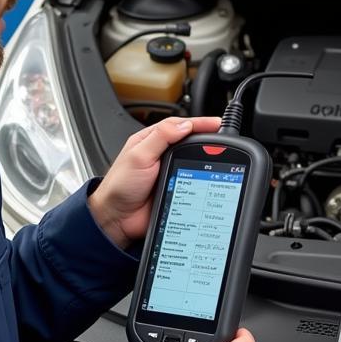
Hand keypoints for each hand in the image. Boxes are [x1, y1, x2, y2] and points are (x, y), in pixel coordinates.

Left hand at [88, 116, 220, 248]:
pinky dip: (202, 178)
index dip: (199, 123)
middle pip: (190, 142)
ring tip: (220, 158)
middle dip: (206, 141)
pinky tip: (209, 177)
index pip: (179, 126)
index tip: (216, 123)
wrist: (117, 218)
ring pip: (193, 161)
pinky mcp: (175, 188)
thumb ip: (160, 137)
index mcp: (151, 140)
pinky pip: (193, 180)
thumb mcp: (138, 155)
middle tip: (223, 141)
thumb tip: (184, 125)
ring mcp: (169, 172)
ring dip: (205, 161)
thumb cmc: (119, 186)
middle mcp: (161, 154)